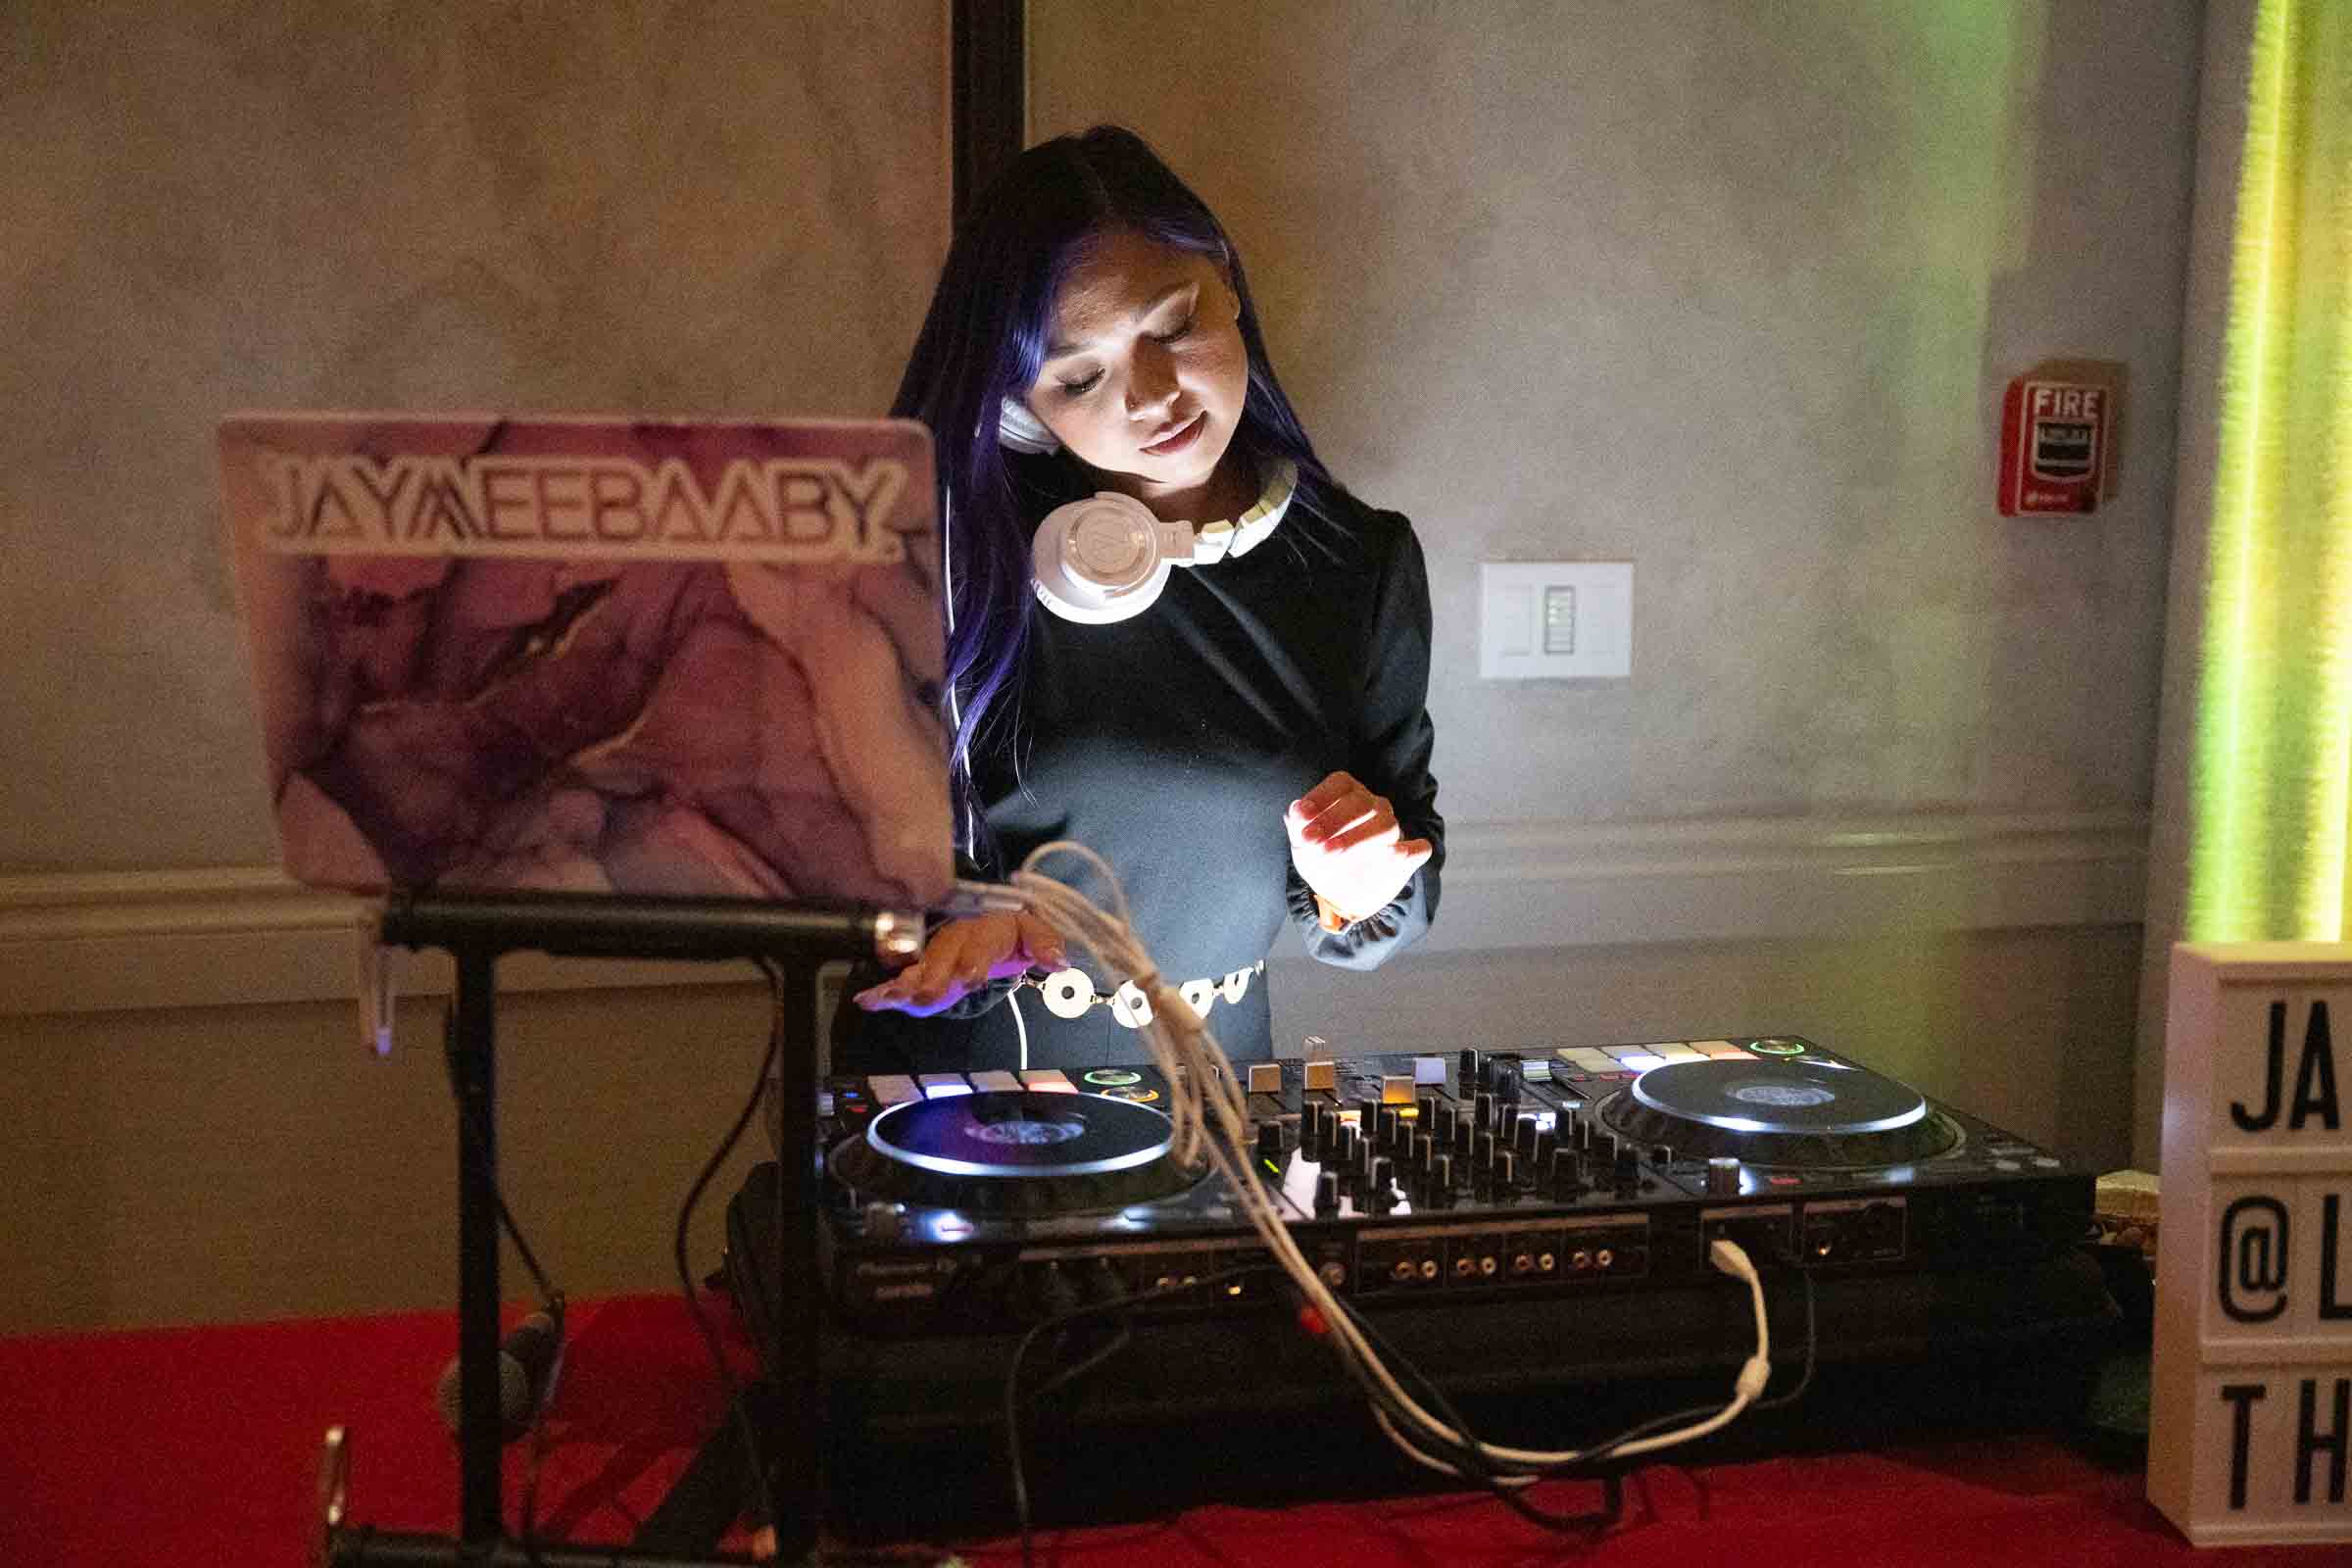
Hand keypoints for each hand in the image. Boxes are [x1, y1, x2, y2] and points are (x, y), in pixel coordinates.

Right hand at [851, 912, 1065, 1016]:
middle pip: (944, 955)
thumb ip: (1046, 945)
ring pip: (920, 967)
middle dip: (936, 976)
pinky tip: (867, 1001)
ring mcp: (936, 955)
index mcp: (987, 927)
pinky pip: (901, 980)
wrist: (986, 923)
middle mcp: (957, 938)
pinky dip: (883, 990)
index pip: (982, 942)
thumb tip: (1060, 962)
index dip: (975, 959)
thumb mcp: (1034, 933)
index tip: (970, 978)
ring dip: (906, 983)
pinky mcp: (921, 973)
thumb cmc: (1010, 932)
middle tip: (928, 995)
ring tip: (891, 997)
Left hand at [1284, 770, 1433, 924]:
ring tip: (1329, 853)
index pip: (1340, 783)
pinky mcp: (1407, 856)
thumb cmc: (1319, 858)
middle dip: (1333, 821)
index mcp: (1348, 794)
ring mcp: (1393, 831)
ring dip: (1356, 838)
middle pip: (1362, 804)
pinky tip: (1391, 856)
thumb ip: (1298, 827)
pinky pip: (1419, 849)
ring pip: (1386, 825)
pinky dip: (1408, 850)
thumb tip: (1295, 810)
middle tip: (1309, 840)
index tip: (1300, 817)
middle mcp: (1374, 806)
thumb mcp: (1302, 845)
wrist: (1337, 893)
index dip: (1320, 797)